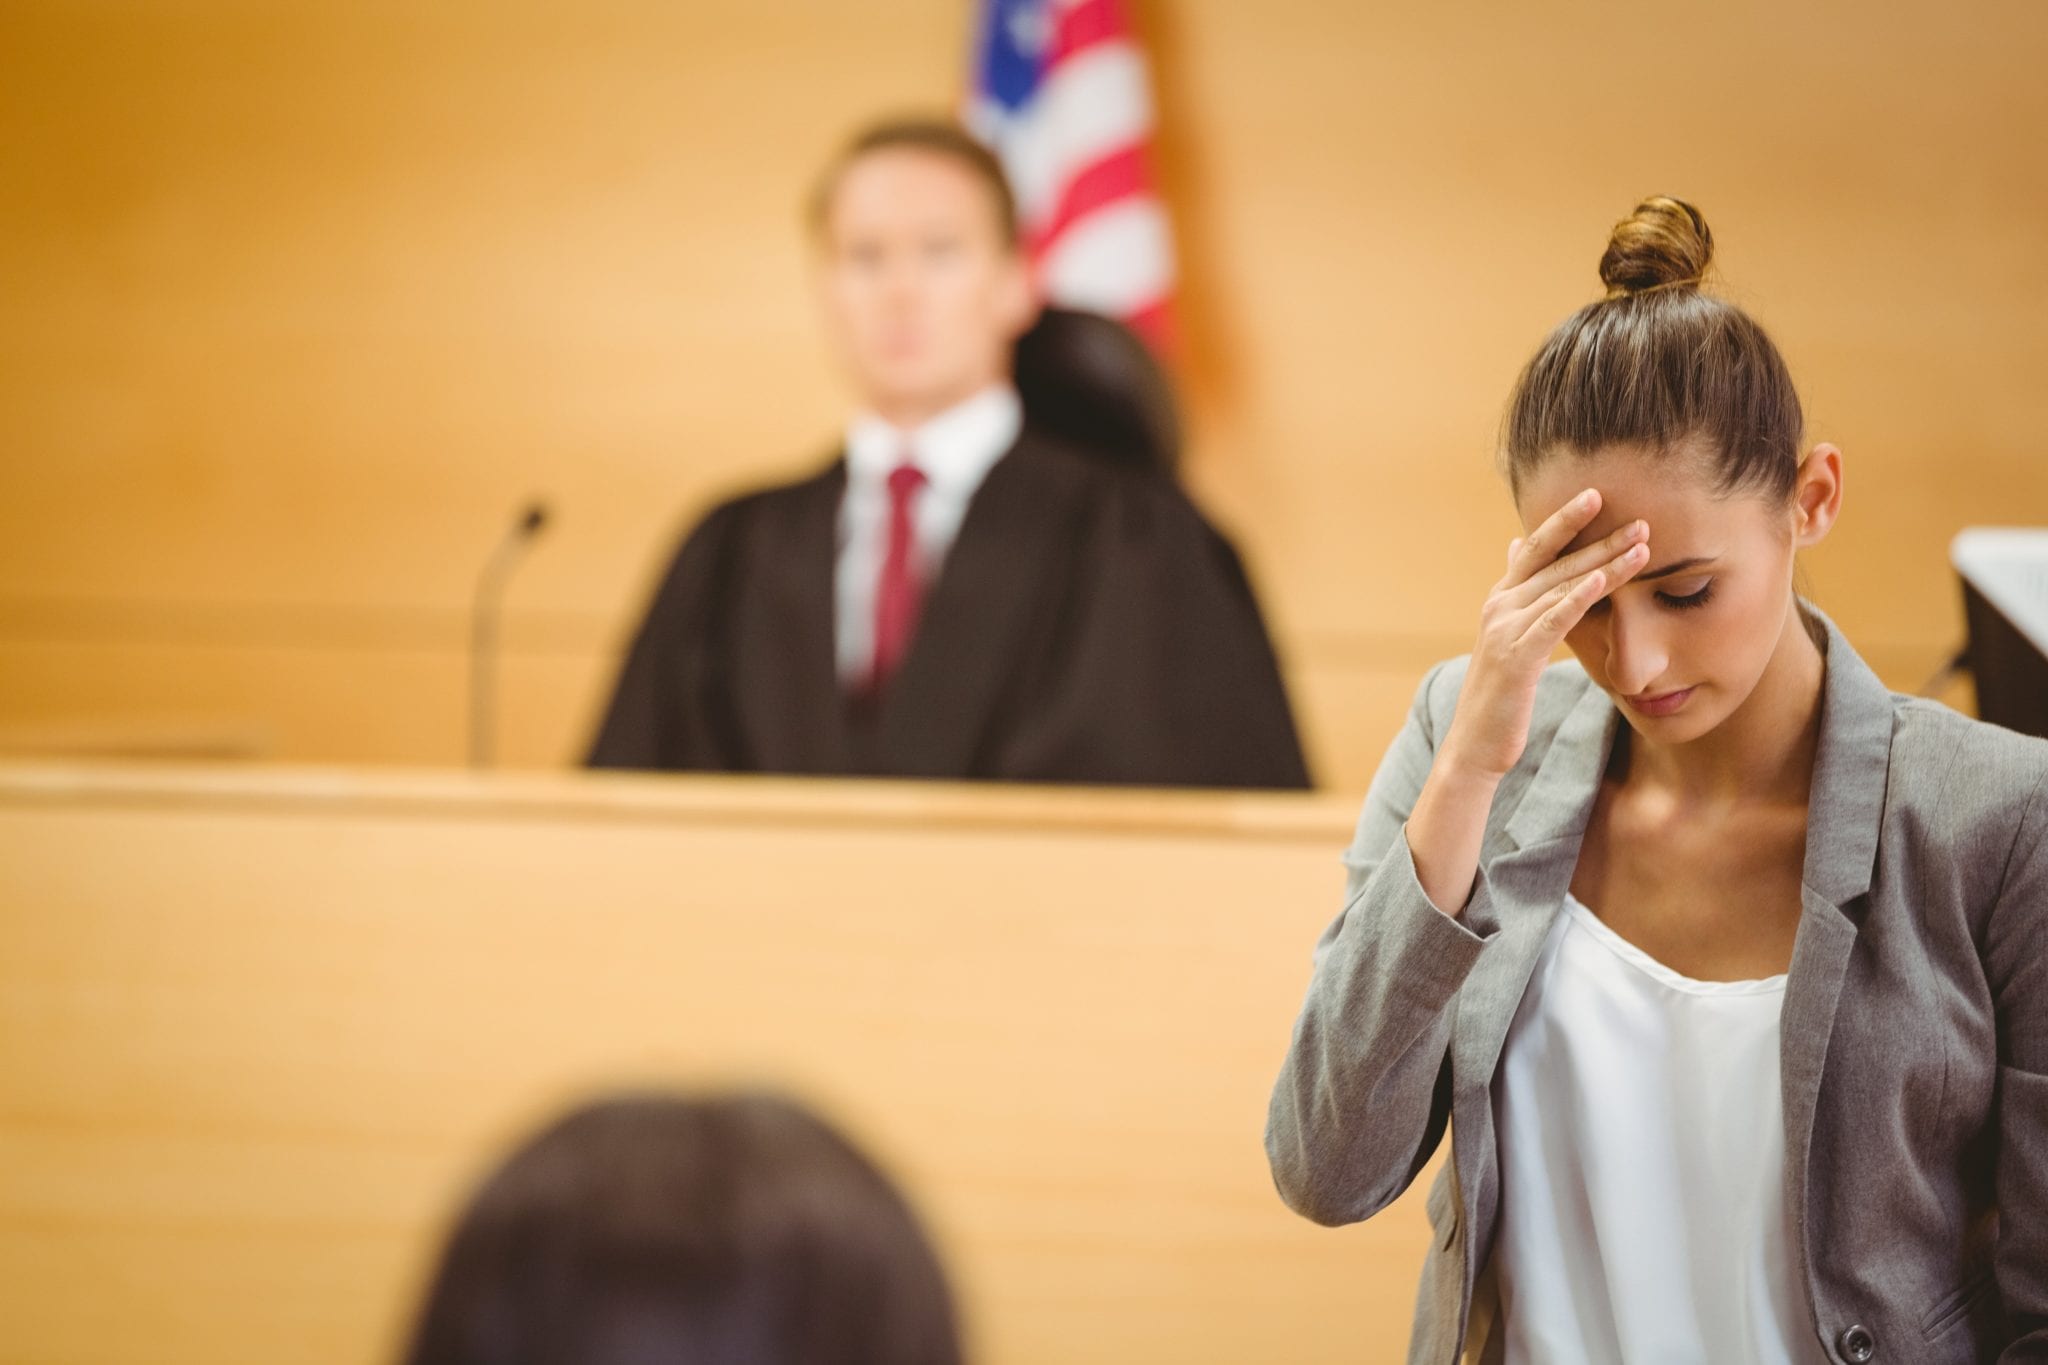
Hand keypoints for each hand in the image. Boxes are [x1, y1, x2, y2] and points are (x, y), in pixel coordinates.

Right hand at [1440, 489, 1647, 778]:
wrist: (1475, 745)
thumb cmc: (1500, 695)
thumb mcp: (1508, 637)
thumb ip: (1519, 594)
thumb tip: (1517, 546)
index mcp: (1501, 599)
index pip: (1537, 548)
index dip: (1565, 520)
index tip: (1598, 495)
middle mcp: (1500, 606)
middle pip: (1555, 562)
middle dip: (1598, 537)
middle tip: (1639, 518)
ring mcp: (1505, 630)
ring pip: (1562, 586)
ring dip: (1604, 563)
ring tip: (1640, 545)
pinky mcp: (1517, 658)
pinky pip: (1553, 620)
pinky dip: (1578, 597)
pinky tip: (1603, 579)